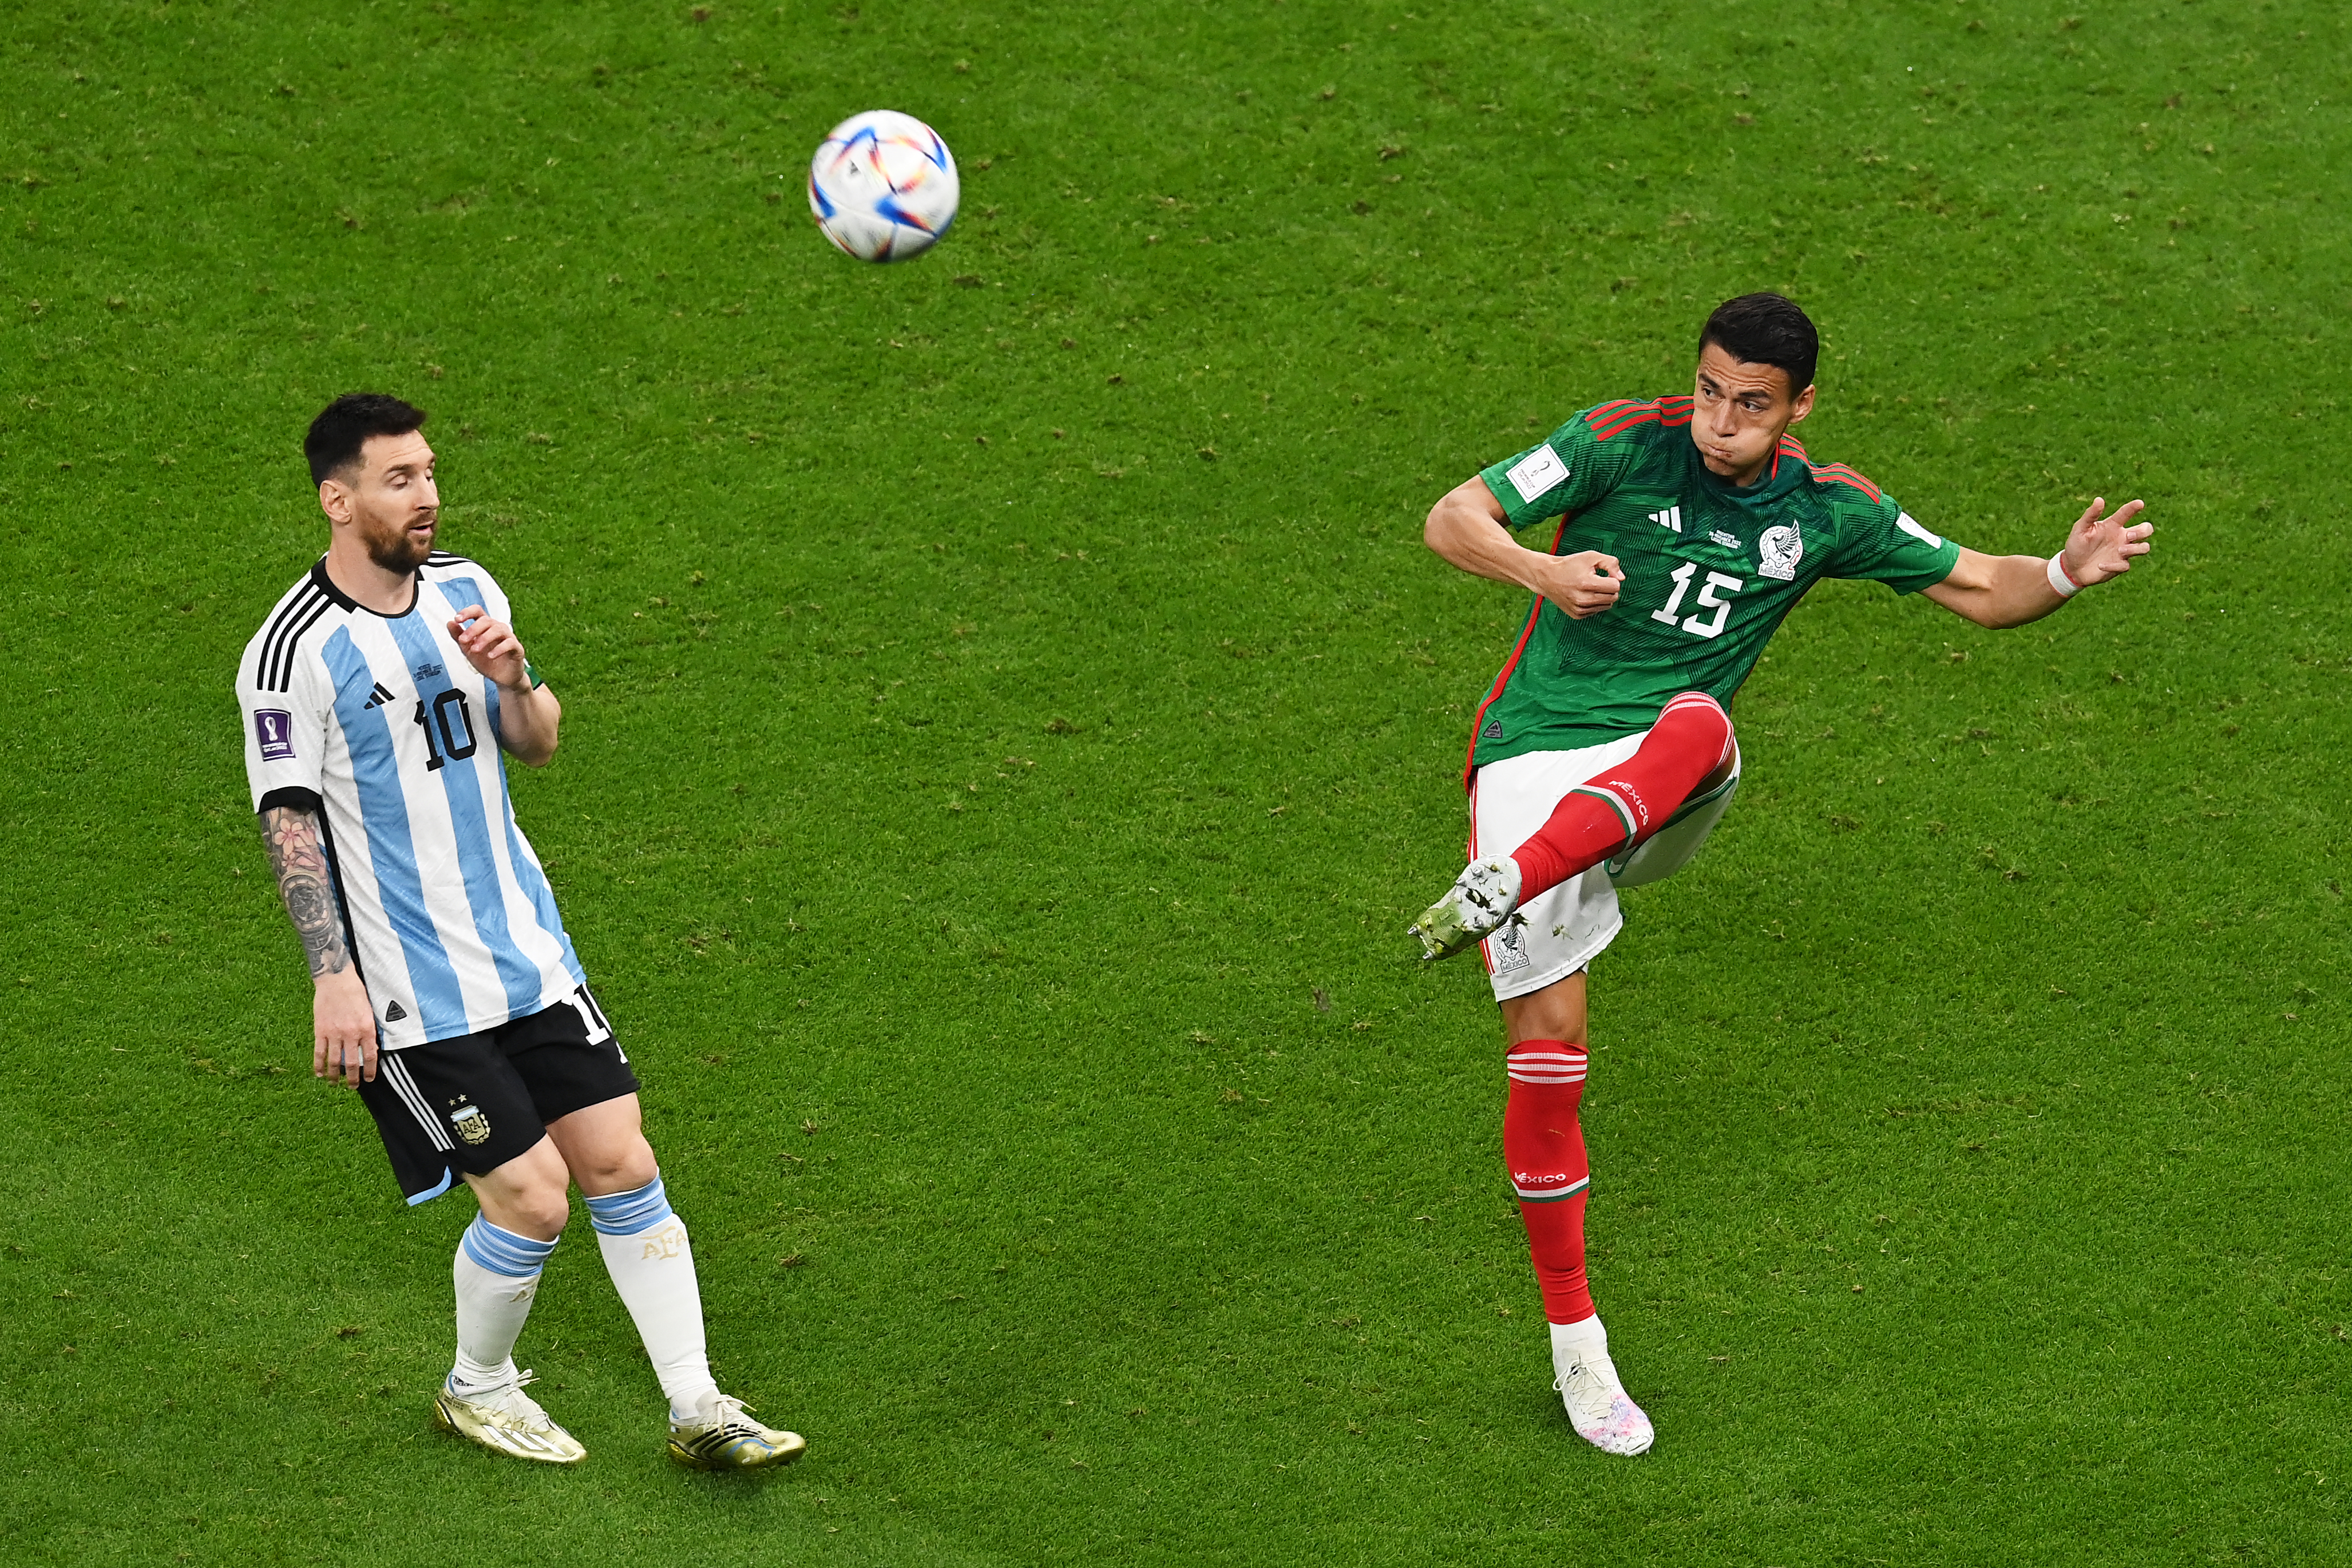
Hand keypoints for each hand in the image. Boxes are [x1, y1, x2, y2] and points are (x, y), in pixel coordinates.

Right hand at [313, 969, 378, 1085]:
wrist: (337, 980)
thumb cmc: (356, 993)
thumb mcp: (369, 1011)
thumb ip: (370, 1030)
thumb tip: (372, 1047)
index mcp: (366, 1028)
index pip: (370, 1055)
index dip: (370, 1070)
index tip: (370, 1079)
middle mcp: (351, 1033)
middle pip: (352, 1062)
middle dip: (353, 1078)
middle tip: (353, 1087)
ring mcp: (334, 1033)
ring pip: (334, 1061)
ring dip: (335, 1075)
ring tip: (335, 1084)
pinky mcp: (320, 1030)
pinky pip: (319, 1052)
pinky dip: (318, 1065)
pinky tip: (318, 1074)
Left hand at [446, 604, 529, 688]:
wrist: (501, 678)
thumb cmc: (487, 662)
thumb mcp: (468, 649)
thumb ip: (458, 636)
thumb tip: (450, 623)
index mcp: (485, 627)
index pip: (477, 612)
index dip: (467, 612)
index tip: (457, 619)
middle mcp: (497, 629)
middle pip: (486, 620)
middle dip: (473, 629)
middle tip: (463, 640)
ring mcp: (508, 637)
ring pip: (498, 629)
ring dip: (484, 638)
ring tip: (475, 649)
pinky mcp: (517, 648)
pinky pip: (509, 643)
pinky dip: (499, 649)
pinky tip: (490, 655)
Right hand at [1530, 550, 1622, 618]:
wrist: (1547, 577)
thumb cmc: (1570, 565)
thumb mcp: (1591, 557)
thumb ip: (1611, 564)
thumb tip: (1622, 579)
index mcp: (1586, 583)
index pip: (1615, 586)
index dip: (1612, 578)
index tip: (1603, 574)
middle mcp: (1583, 599)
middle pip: (1613, 597)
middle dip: (1610, 588)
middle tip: (1598, 580)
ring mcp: (1579, 609)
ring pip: (1607, 605)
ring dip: (1603, 596)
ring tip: (1590, 587)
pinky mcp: (1577, 615)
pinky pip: (1597, 611)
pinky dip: (1595, 603)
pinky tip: (1584, 595)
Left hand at [2058, 497, 2151, 587]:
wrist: (2071, 567)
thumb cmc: (2077, 544)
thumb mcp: (2080, 529)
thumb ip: (2090, 515)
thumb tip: (2099, 499)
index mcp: (2113, 525)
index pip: (2126, 513)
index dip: (2134, 507)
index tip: (2139, 503)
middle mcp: (2122, 537)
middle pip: (2146, 530)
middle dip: (2143, 531)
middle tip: (2129, 536)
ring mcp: (2123, 552)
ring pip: (2144, 548)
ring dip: (2135, 548)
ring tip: (2120, 550)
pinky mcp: (2120, 566)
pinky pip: (2126, 566)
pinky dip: (2114, 566)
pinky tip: (2100, 565)